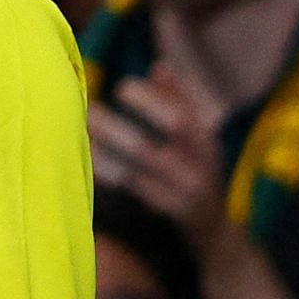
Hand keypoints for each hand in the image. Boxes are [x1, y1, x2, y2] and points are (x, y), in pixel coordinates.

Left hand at [91, 68, 229, 244]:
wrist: (217, 232)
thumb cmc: (199, 172)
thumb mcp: (201, 139)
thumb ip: (181, 102)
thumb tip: (159, 66)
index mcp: (205, 142)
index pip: (178, 117)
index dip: (148, 99)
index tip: (121, 88)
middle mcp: (199, 167)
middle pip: (151, 145)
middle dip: (113, 128)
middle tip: (87, 112)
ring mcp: (185, 194)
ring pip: (135, 172)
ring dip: (103, 153)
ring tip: (82, 137)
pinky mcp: (171, 215)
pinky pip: (134, 194)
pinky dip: (110, 178)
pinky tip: (90, 165)